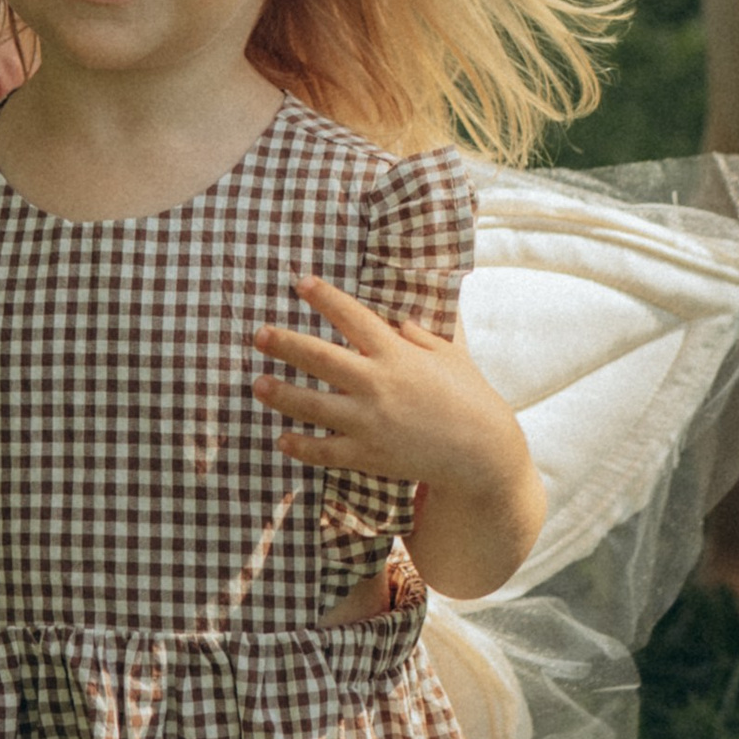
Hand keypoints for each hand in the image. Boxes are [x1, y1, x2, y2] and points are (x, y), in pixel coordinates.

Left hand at [254, 276, 543, 596]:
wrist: (481, 453)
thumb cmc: (470, 398)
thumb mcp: (451, 357)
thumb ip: (423, 336)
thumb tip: (399, 321)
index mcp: (398, 354)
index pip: (353, 317)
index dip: (326, 297)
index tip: (301, 282)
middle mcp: (378, 384)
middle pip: (320, 358)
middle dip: (286, 344)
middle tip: (259, 334)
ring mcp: (369, 422)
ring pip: (313, 405)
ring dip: (282, 394)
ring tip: (257, 384)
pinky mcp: (368, 455)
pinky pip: (325, 451)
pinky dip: (301, 446)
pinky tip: (282, 439)